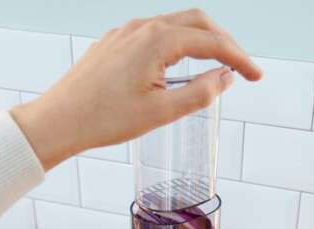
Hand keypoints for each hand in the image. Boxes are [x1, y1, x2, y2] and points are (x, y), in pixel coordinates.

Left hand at [11, 9, 262, 170]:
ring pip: (175, 24)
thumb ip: (200, 94)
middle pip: (197, 22)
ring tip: (216, 65)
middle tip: (241, 66)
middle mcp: (141, 28)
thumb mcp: (161, 113)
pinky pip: (154, 32)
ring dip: (201, 40)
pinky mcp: (114, 43)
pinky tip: (179, 65)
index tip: (255, 75)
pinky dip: (177, 43)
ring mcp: (125, 33)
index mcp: (157, 40)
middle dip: (224, 41)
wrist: (58, 121)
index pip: (212, 42)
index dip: (239, 58)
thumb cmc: (102, 119)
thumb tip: (225, 78)